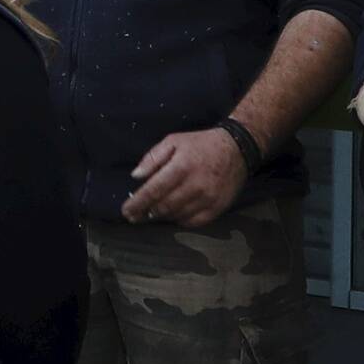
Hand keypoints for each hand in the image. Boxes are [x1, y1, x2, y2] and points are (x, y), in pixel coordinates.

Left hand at [120, 122, 250, 226]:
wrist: (237, 150)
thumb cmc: (200, 145)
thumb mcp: (174, 141)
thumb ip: (153, 158)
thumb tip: (136, 176)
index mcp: (182, 166)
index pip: (154, 190)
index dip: (138, 203)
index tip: (126, 211)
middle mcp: (195, 185)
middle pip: (164, 206)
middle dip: (146, 213)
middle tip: (135, 216)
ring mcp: (208, 199)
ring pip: (177, 216)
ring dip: (161, 217)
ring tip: (152, 214)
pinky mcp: (217, 208)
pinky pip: (193, 222)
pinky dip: (179, 220)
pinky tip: (172, 215)